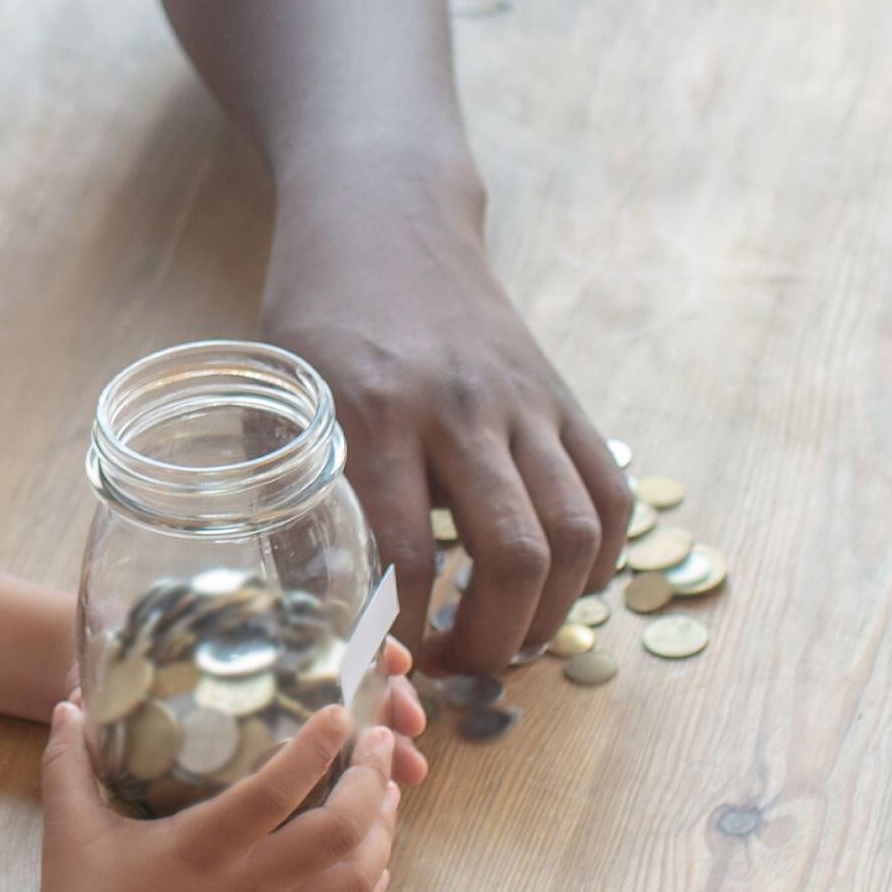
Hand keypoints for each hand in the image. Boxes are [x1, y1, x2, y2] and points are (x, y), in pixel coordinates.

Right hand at [25, 659, 416, 891]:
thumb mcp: (68, 824)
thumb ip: (69, 757)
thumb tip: (68, 699)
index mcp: (198, 847)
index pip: (277, 788)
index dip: (318, 745)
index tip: (340, 713)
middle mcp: (242, 891)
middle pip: (337, 832)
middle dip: (372, 781)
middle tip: (380, 746)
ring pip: (355, 884)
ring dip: (382, 836)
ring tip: (386, 800)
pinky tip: (377, 874)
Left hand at [265, 179, 619, 682]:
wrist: (383, 221)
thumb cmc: (315, 328)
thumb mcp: (279, 409)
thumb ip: (293, 506)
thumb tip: (310, 626)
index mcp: (374, 411)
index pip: (407, 554)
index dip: (406, 631)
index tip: (388, 664)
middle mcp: (461, 407)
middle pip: (515, 553)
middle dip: (494, 640)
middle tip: (459, 669)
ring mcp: (523, 401)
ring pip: (577, 533)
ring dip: (552, 614)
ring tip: (508, 642)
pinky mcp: (562, 398)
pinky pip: (611, 495)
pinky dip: (597, 561)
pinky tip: (555, 589)